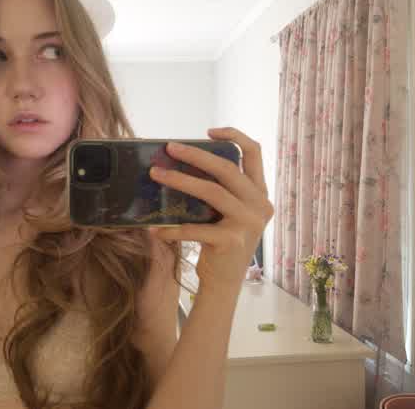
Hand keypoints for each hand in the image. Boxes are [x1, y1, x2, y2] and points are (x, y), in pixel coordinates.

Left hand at [148, 127, 273, 296]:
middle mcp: (260, 205)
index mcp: (259, 193)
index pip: (254, 153)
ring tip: (155, 175)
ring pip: (211, 192)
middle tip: (169, 148)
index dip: (234, 136)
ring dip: (179, 181)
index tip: (208, 131)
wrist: (224, 282)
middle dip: (195, 155)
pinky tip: (154, 230)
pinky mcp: (232, 241)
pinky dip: (172, 229)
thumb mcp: (225, 212)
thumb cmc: (219, 242)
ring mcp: (248, 223)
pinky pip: (195, 228)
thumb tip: (182, 162)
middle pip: (227, 169)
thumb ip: (218, 189)